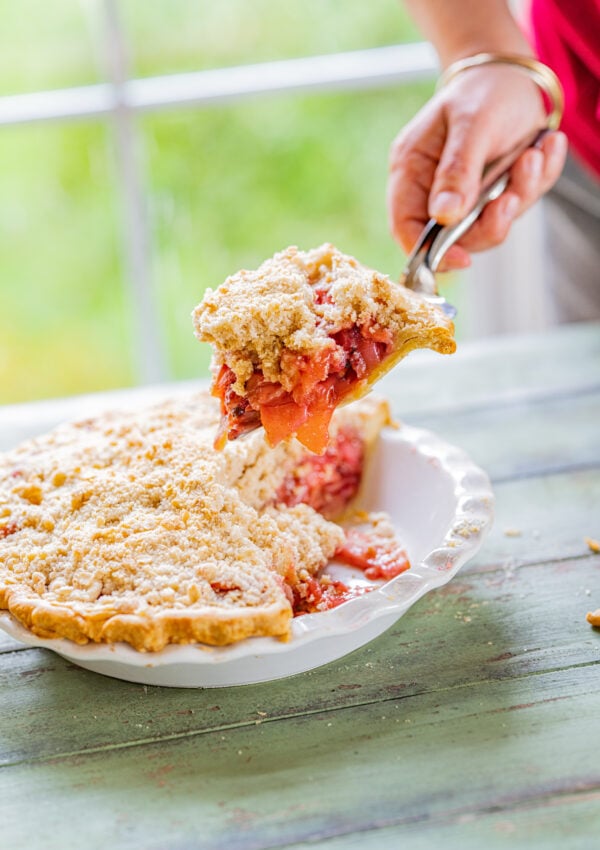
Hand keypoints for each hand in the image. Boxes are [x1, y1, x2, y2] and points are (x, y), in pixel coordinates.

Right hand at [387, 65, 567, 268]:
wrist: (515, 74)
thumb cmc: (482, 91)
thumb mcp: (470, 124)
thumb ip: (457, 171)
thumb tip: (444, 216)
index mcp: (411, 171)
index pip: (406, 226)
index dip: (429, 251)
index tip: (462, 258)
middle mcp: (435, 190)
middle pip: (453, 237)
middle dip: (489, 223)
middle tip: (510, 198)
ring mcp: (469, 195)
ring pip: (492, 224)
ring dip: (519, 195)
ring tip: (533, 155)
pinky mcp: (498, 193)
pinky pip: (520, 204)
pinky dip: (538, 179)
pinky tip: (545, 148)